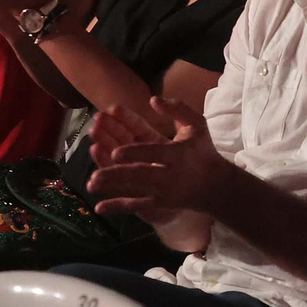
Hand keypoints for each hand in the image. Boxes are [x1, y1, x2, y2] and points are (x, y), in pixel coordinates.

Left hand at [87, 98, 234, 220]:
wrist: (215, 185)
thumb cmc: (203, 151)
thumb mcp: (197, 125)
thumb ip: (177, 109)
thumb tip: (152, 99)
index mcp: (179, 153)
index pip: (153, 153)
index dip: (134, 154)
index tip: (115, 153)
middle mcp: (170, 175)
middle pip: (140, 175)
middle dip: (117, 175)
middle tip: (95, 174)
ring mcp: (163, 192)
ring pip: (135, 190)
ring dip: (112, 188)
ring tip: (91, 184)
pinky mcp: (159, 203)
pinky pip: (136, 205)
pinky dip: (118, 207)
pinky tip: (99, 207)